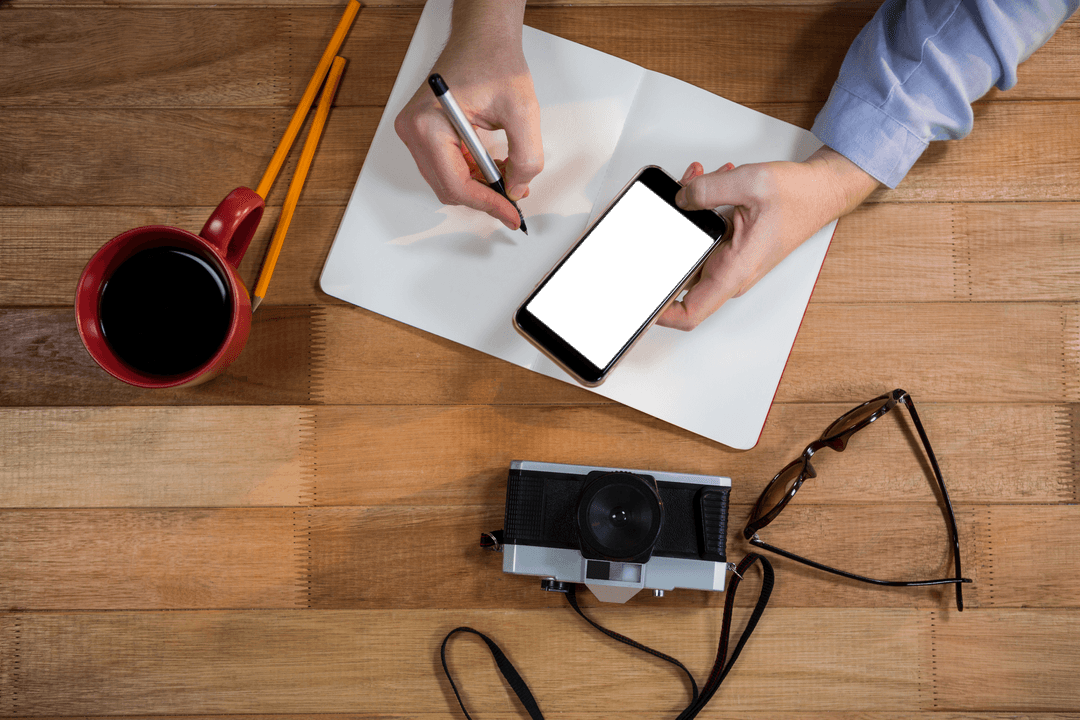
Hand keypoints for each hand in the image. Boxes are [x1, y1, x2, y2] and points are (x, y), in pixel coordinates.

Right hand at [394, 3, 542, 230]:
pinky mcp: (424, 132)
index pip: (455, 184)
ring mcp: (415, 132)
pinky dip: (472, 173)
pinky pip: (447, 167)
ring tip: (507, 179)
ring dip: (479, 186)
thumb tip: (517, 190)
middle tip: (513, 201)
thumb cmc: (493, 60)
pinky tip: (493, 166)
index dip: (487, 203)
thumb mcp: (522, 110)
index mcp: (427, 125)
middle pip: (448, 188)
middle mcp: (413, 130)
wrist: (483, 37)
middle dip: (483, 197)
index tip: (510, 213)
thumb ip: (525, 157)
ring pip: (447, 181)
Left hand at [657, 148, 877, 329]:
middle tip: (654, 218)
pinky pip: (700, 235)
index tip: (639, 300)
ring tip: (689, 183)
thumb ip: (708, 190)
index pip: (691, 313)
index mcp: (735, 271)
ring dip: (681, 219)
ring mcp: (728, 260)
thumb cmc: (800, 196)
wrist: (822, 191)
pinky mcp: (729, 246)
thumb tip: (679, 199)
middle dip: (662, 244)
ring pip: (688, 248)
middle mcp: (730, 272)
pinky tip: (700, 184)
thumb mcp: (752, 183)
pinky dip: (696, 210)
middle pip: (679, 276)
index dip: (660, 313)